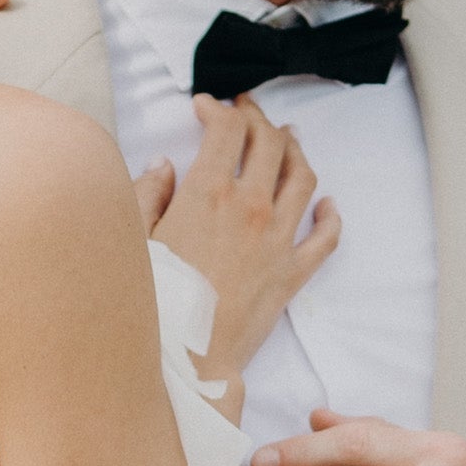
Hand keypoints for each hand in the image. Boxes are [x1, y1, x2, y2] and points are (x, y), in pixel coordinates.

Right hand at [150, 100, 338, 392]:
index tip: (206, 108)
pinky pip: (326, 237)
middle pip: (270, 142)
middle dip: (258, 118)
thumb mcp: (135, 239)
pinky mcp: (293, 273)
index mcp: (208, 193)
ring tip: (288, 140)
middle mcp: (250, 208)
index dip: (218, 108)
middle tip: (247, 112)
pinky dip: (330, 215)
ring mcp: (278, 240)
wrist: (187, 358)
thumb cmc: (154, 302)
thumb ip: (148, 194)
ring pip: (303, 177)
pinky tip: (326, 204)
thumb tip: (163, 166)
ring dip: (297, 150)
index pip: (228, 129)